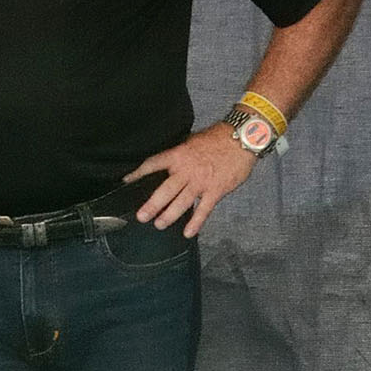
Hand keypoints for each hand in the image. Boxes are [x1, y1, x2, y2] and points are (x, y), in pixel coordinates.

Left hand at [130, 124, 255, 237]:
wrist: (243, 138)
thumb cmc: (219, 137)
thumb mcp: (194, 141)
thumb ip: (182, 153)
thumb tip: (171, 161)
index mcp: (179, 155)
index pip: (153, 163)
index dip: (139, 173)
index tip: (127, 181)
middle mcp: (187, 170)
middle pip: (165, 190)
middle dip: (152, 205)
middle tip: (141, 216)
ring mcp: (201, 182)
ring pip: (181, 202)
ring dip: (169, 215)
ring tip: (159, 224)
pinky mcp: (216, 190)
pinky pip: (204, 210)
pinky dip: (196, 222)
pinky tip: (188, 232)